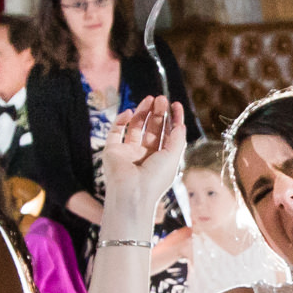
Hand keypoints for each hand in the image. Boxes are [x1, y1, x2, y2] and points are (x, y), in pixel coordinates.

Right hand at [98, 96, 185, 221]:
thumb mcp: (173, 156)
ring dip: (142, 112)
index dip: (172, 119)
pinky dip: (121, 120)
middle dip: (158, 113)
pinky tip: (129, 112)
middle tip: (161, 99)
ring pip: (135, 127)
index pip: (167, 135)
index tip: (176, 105)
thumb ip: (177, 138)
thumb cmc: (155, 179)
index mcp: (160, 159)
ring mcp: (127, 153)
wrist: (132, 193)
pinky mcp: (112, 151)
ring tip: (149, 99)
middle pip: (152, 129)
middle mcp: (144, 156)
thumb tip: (180, 123)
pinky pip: (115, 132)